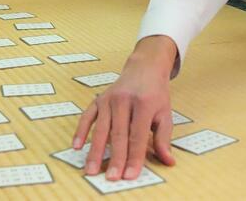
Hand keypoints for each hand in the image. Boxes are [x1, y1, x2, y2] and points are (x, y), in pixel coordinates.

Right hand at [73, 36, 177, 180]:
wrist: (144, 68)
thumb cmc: (156, 93)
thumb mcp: (165, 113)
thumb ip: (164, 138)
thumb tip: (168, 161)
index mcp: (144, 103)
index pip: (138, 135)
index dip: (134, 157)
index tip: (130, 175)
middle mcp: (124, 100)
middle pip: (119, 134)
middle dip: (115, 158)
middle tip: (111, 177)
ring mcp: (109, 99)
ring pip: (101, 128)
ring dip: (95, 151)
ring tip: (91, 170)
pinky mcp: (98, 99)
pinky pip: (87, 116)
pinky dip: (81, 131)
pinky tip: (77, 146)